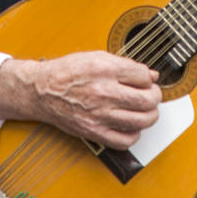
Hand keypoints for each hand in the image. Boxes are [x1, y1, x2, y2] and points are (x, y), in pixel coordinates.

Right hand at [0, 52, 162, 151]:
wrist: (42, 91)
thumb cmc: (68, 72)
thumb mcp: (97, 57)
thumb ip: (126, 65)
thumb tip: (150, 74)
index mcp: (105, 69)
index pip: (143, 76)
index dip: (148, 78)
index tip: (144, 80)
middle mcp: (103, 92)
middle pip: (147, 100)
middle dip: (155, 96)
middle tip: (151, 95)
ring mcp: (99, 114)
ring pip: (141, 121)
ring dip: (149, 115)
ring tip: (144, 110)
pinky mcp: (94, 132)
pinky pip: (124, 140)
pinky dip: (134, 135)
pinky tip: (130, 126)